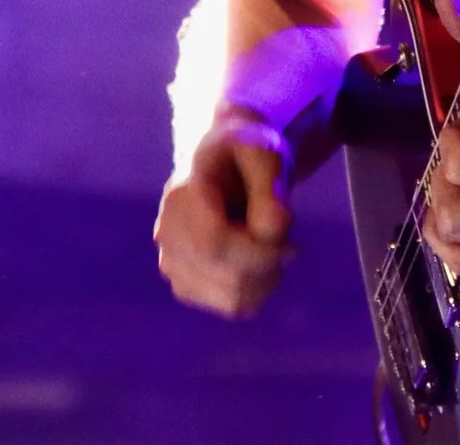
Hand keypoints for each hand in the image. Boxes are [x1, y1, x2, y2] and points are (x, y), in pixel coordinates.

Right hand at [154, 115, 293, 316]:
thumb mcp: (264, 153)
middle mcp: (168, 235)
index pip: (214, 245)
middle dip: (269, 266)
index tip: (291, 243)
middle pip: (227, 278)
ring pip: (232, 300)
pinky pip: (232, 305)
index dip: (259, 254)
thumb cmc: (246, 152)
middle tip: (288, 242)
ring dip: (266, 280)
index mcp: (181, 197)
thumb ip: (270, 188)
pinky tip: (261, 264)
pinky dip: (257, 290)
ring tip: (273, 249)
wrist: (224, 161)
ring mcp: (173, 263)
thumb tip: (274, 231)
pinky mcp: (187, 284)